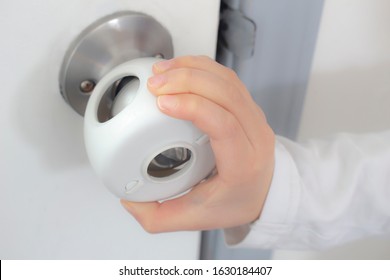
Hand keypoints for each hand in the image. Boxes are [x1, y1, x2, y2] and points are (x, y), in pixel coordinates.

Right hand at [121, 56, 274, 232]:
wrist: (265, 193)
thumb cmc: (236, 203)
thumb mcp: (195, 218)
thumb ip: (157, 218)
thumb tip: (129, 201)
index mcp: (244, 164)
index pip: (225, 125)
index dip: (193, 107)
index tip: (162, 102)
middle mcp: (255, 136)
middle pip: (226, 93)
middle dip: (187, 80)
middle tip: (154, 83)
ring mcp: (254, 117)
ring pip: (227, 80)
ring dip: (193, 68)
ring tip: (162, 71)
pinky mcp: (248, 107)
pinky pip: (228, 79)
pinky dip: (202, 67)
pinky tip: (180, 68)